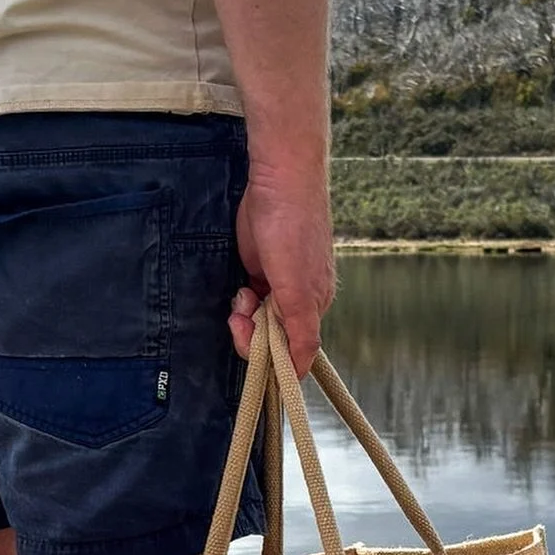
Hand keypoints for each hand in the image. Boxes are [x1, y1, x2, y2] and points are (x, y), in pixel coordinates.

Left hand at [228, 166, 334, 376]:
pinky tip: (240, 287)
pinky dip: (241, 302)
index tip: (249, 340)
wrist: (279, 181)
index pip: (293, 353)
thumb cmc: (293, 230)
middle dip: (251, 333)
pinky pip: (249, 302)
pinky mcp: (261, 271)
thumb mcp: (298, 289)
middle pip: (271, 339)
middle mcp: (299, 301)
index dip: (268, 356)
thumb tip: (299, 373)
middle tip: (240, 314)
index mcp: (314, 308)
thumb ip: (301, 333)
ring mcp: (279, 286)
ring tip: (242, 293)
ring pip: (257, 322)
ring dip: (244, 316)